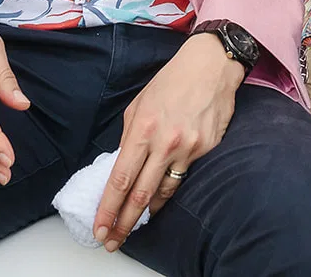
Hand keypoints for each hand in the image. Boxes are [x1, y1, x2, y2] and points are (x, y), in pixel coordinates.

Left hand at [92, 34, 243, 251]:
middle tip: (112, 242)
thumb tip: (123, 163)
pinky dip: (169, 191)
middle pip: (140, 194)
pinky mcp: (207, 150)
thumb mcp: (139, 104)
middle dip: (123, 223)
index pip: (121, 178)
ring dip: (146, 213)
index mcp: (143, 128)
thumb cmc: (171, 81)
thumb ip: (130, 136)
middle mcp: (166, 142)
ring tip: (133, 226)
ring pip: (164, 192)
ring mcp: (189, 149)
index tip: (99, 226)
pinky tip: (159, 201)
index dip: (108, 207)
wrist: (211, 67)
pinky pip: (183, 177)